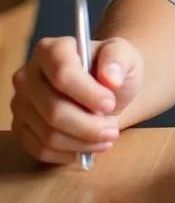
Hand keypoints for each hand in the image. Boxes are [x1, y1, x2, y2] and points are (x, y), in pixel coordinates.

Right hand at [10, 36, 143, 163]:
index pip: (62, 73)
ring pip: (48, 133)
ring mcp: (21, 104)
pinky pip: (41, 149)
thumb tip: (110, 78)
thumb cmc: (112, 70)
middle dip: (88, 125)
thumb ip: (118, 59)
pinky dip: (69, 152)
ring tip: (107, 137)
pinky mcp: (21, 128)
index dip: (87, 93)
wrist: (105, 90)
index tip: (110, 103)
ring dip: (82, 141)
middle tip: (112, 130)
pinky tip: (89, 147)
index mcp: (51, 50)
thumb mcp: (125, 55)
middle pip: (53, 109)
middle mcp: (28, 76)